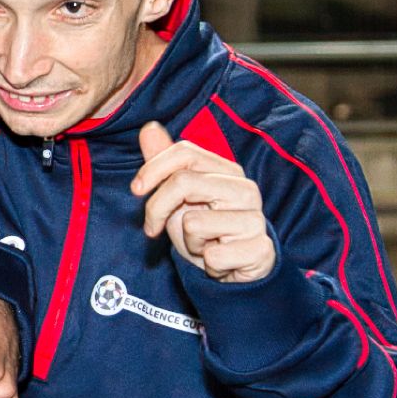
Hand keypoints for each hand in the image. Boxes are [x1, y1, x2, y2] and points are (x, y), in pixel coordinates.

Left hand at [131, 121, 276, 282]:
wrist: (233, 269)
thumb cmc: (205, 230)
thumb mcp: (179, 196)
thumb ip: (165, 163)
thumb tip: (149, 128)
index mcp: (228, 170)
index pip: (185, 152)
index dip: (153, 169)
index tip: (136, 190)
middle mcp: (245, 189)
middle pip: (183, 182)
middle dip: (157, 209)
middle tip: (154, 228)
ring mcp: (255, 219)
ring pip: (193, 223)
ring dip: (187, 242)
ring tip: (202, 244)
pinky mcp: (260, 249)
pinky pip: (213, 256)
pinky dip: (207, 264)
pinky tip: (219, 261)